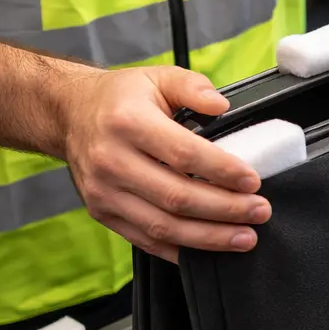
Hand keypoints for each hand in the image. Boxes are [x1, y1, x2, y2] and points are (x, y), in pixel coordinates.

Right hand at [58, 65, 270, 262]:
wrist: (68, 115)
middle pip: (177, 197)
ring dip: (210, 237)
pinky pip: (147, 241)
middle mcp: (111, 160)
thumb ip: (193, 86)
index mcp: (127, 122)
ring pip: (164, 225)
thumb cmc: (121, 99)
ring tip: (245, 238)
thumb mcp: (157, 78)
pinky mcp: (103, 213)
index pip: (183, 154)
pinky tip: (212, 251)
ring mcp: (104, 192)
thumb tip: (221, 105)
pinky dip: (183, 250)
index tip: (254, 181)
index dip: (223, 171)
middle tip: (260, 213)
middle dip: (226, 209)